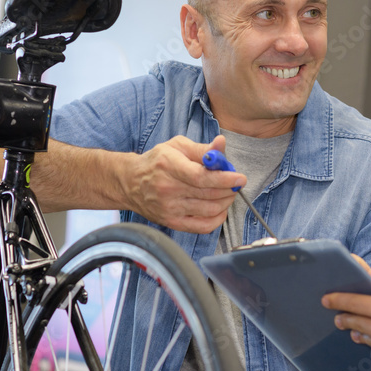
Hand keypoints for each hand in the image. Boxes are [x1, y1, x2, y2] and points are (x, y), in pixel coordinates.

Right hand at [125, 135, 244, 232]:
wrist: (130, 183)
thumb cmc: (157, 162)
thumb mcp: (177, 146)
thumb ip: (202, 148)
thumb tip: (221, 144)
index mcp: (169, 165)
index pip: (201, 177)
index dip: (224, 178)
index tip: (240, 177)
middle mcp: (168, 189)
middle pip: (208, 194)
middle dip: (229, 189)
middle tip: (235, 183)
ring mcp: (169, 208)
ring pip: (209, 210)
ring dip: (225, 202)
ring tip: (227, 193)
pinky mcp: (172, 222)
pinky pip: (202, 226)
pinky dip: (217, 219)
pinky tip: (219, 209)